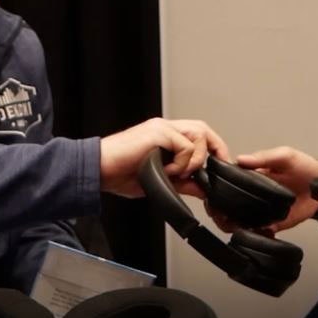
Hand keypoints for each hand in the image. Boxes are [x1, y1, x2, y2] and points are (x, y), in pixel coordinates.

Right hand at [99, 118, 228, 198]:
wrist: (98, 170)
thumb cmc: (120, 174)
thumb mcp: (160, 181)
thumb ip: (182, 182)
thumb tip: (203, 189)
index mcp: (164, 135)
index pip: (198, 134)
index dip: (213, 148)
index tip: (220, 167)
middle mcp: (164, 128)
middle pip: (202, 129)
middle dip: (214, 149)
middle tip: (213, 171)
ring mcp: (161, 128)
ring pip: (198, 135)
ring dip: (195, 160)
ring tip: (178, 173)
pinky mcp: (158, 133)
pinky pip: (185, 147)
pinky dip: (182, 163)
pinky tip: (167, 171)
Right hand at [217, 146, 317, 233]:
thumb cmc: (305, 166)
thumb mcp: (284, 156)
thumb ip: (263, 157)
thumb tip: (239, 159)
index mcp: (254, 175)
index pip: (230, 182)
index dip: (219, 189)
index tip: (211, 196)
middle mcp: (255, 194)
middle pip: (230, 204)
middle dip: (220, 211)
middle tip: (218, 216)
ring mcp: (263, 210)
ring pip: (240, 220)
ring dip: (232, 225)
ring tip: (230, 227)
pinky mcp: (274, 224)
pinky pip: (259, 231)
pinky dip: (253, 235)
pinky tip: (251, 234)